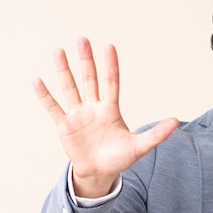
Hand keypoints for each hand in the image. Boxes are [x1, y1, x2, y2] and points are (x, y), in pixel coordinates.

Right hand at [32, 37, 178, 197]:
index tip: (109, 46)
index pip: (111, 82)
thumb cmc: (120, 158)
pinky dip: (45, 96)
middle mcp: (94, 108)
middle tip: (82, 39)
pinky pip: (53, 108)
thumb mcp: (140, 146)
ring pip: (70, 88)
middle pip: (89, 79)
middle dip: (86, 60)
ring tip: (58, 51)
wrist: (99, 173)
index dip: (110, 65)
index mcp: (111, 110)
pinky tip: (37, 80)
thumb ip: (156, 134)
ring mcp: (78, 115)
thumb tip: (175, 122)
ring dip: (64, 70)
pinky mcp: (64, 126)